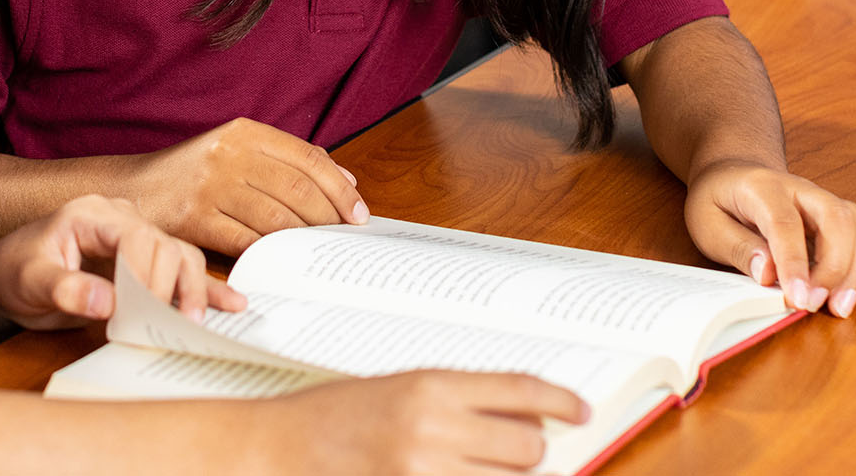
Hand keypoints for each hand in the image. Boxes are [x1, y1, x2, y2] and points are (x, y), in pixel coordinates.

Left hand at [0, 193, 241, 329]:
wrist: (6, 277)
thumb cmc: (14, 272)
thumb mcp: (29, 280)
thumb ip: (65, 289)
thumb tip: (107, 301)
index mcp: (93, 214)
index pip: (136, 236)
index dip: (145, 274)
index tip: (140, 310)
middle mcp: (122, 220)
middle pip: (166, 245)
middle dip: (171, 287)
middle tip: (166, 326)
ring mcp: (136, 240)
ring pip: (182, 256)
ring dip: (192, 290)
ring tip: (194, 322)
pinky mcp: (145, 263)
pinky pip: (181, 270)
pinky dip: (204, 288)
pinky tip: (230, 303)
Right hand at [134, 116, 368, 256]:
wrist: (132, 191)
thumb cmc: (193, 174)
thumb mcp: (237, 151)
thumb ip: (288, 159)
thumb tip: (346, 180)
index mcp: (244, 132)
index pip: (308, 158)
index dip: (340, 188)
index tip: (359, 213)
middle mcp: (229, 154)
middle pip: (298, 189)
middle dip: (329, 217)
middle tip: (345, 238)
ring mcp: (210, 186)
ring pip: (276, 217)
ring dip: (305, 238)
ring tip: (320, 250)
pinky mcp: (194, 219)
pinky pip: (246, 240)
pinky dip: (270, 253)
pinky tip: (284, 261)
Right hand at [249, 371, 589, 474]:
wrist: (274, 448)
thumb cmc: (332, 416)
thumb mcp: (399, 390)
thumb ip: (457, 402)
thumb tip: (520, 419)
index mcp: (431, 387)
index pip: (521, 391)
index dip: (561, 400)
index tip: (581, 410)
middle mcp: (433, 429)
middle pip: (526, 447)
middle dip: (530, 451)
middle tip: (518, 448)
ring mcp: (422, 472)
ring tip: (481, 465)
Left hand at [683, 160, 855, 316]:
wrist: (736, 172)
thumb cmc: (719, 201)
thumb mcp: (708, 224)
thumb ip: (738, 248)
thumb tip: (769, 275)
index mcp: (762, 188)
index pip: (785, 223)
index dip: (794, 263)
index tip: (799, 299)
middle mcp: (802, 189)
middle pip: (836, 219)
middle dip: (836, 268)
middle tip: (820, 307)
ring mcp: (826, 200)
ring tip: (844, 307)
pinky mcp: (842, 216)